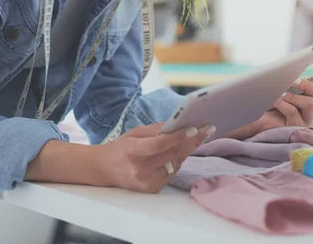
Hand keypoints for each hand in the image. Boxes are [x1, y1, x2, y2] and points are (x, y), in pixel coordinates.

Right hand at [98, 123, 213, 192]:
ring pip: (176, 163)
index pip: (158, 144)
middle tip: (207, 130)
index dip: (177, 137)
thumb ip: (155, 129)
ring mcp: (147, 181)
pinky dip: (177, 161)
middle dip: (191, 141)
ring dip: (186, 150)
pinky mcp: (153, 189)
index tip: (194, 128)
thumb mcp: (134, 133)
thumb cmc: (121, 147)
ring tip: (195, 137)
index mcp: (132, 151)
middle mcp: (140, 169)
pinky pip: (172, 172)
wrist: (106, 170)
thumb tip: (177, 124)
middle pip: (172, 154)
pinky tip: (178, 152)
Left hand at [226, 71, 312, 139]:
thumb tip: (306, 70)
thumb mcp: (285, 87)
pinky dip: (283, 102)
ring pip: (310, 103)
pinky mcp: (295, 128)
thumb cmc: (269, 99)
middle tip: (296, 80)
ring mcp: (305, 121)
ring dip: (293, 94)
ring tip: (279, 92)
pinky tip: (273, 100)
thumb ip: (298, 81)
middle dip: (311, 85)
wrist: (253, 117)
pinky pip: (294, 111)